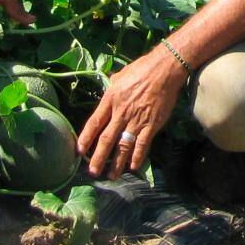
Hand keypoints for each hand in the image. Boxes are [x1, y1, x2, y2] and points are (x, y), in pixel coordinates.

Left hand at [76, 48, 187, 179]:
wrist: (164, 70)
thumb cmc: (142, 69)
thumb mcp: (120, 76)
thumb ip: (111, 87)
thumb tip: (107, 92)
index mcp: (110, 100)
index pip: (94, 123)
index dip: (86, 138)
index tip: (79, 150)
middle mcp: (121, 113)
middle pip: (106, 139)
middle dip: (98, 157)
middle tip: (92, 172)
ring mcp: (136, 120)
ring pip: (123, 146)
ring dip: (116, 163)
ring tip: (111, 176)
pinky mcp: (151, 125)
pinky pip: (142, 144)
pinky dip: (138, 157)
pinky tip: (133, 166)